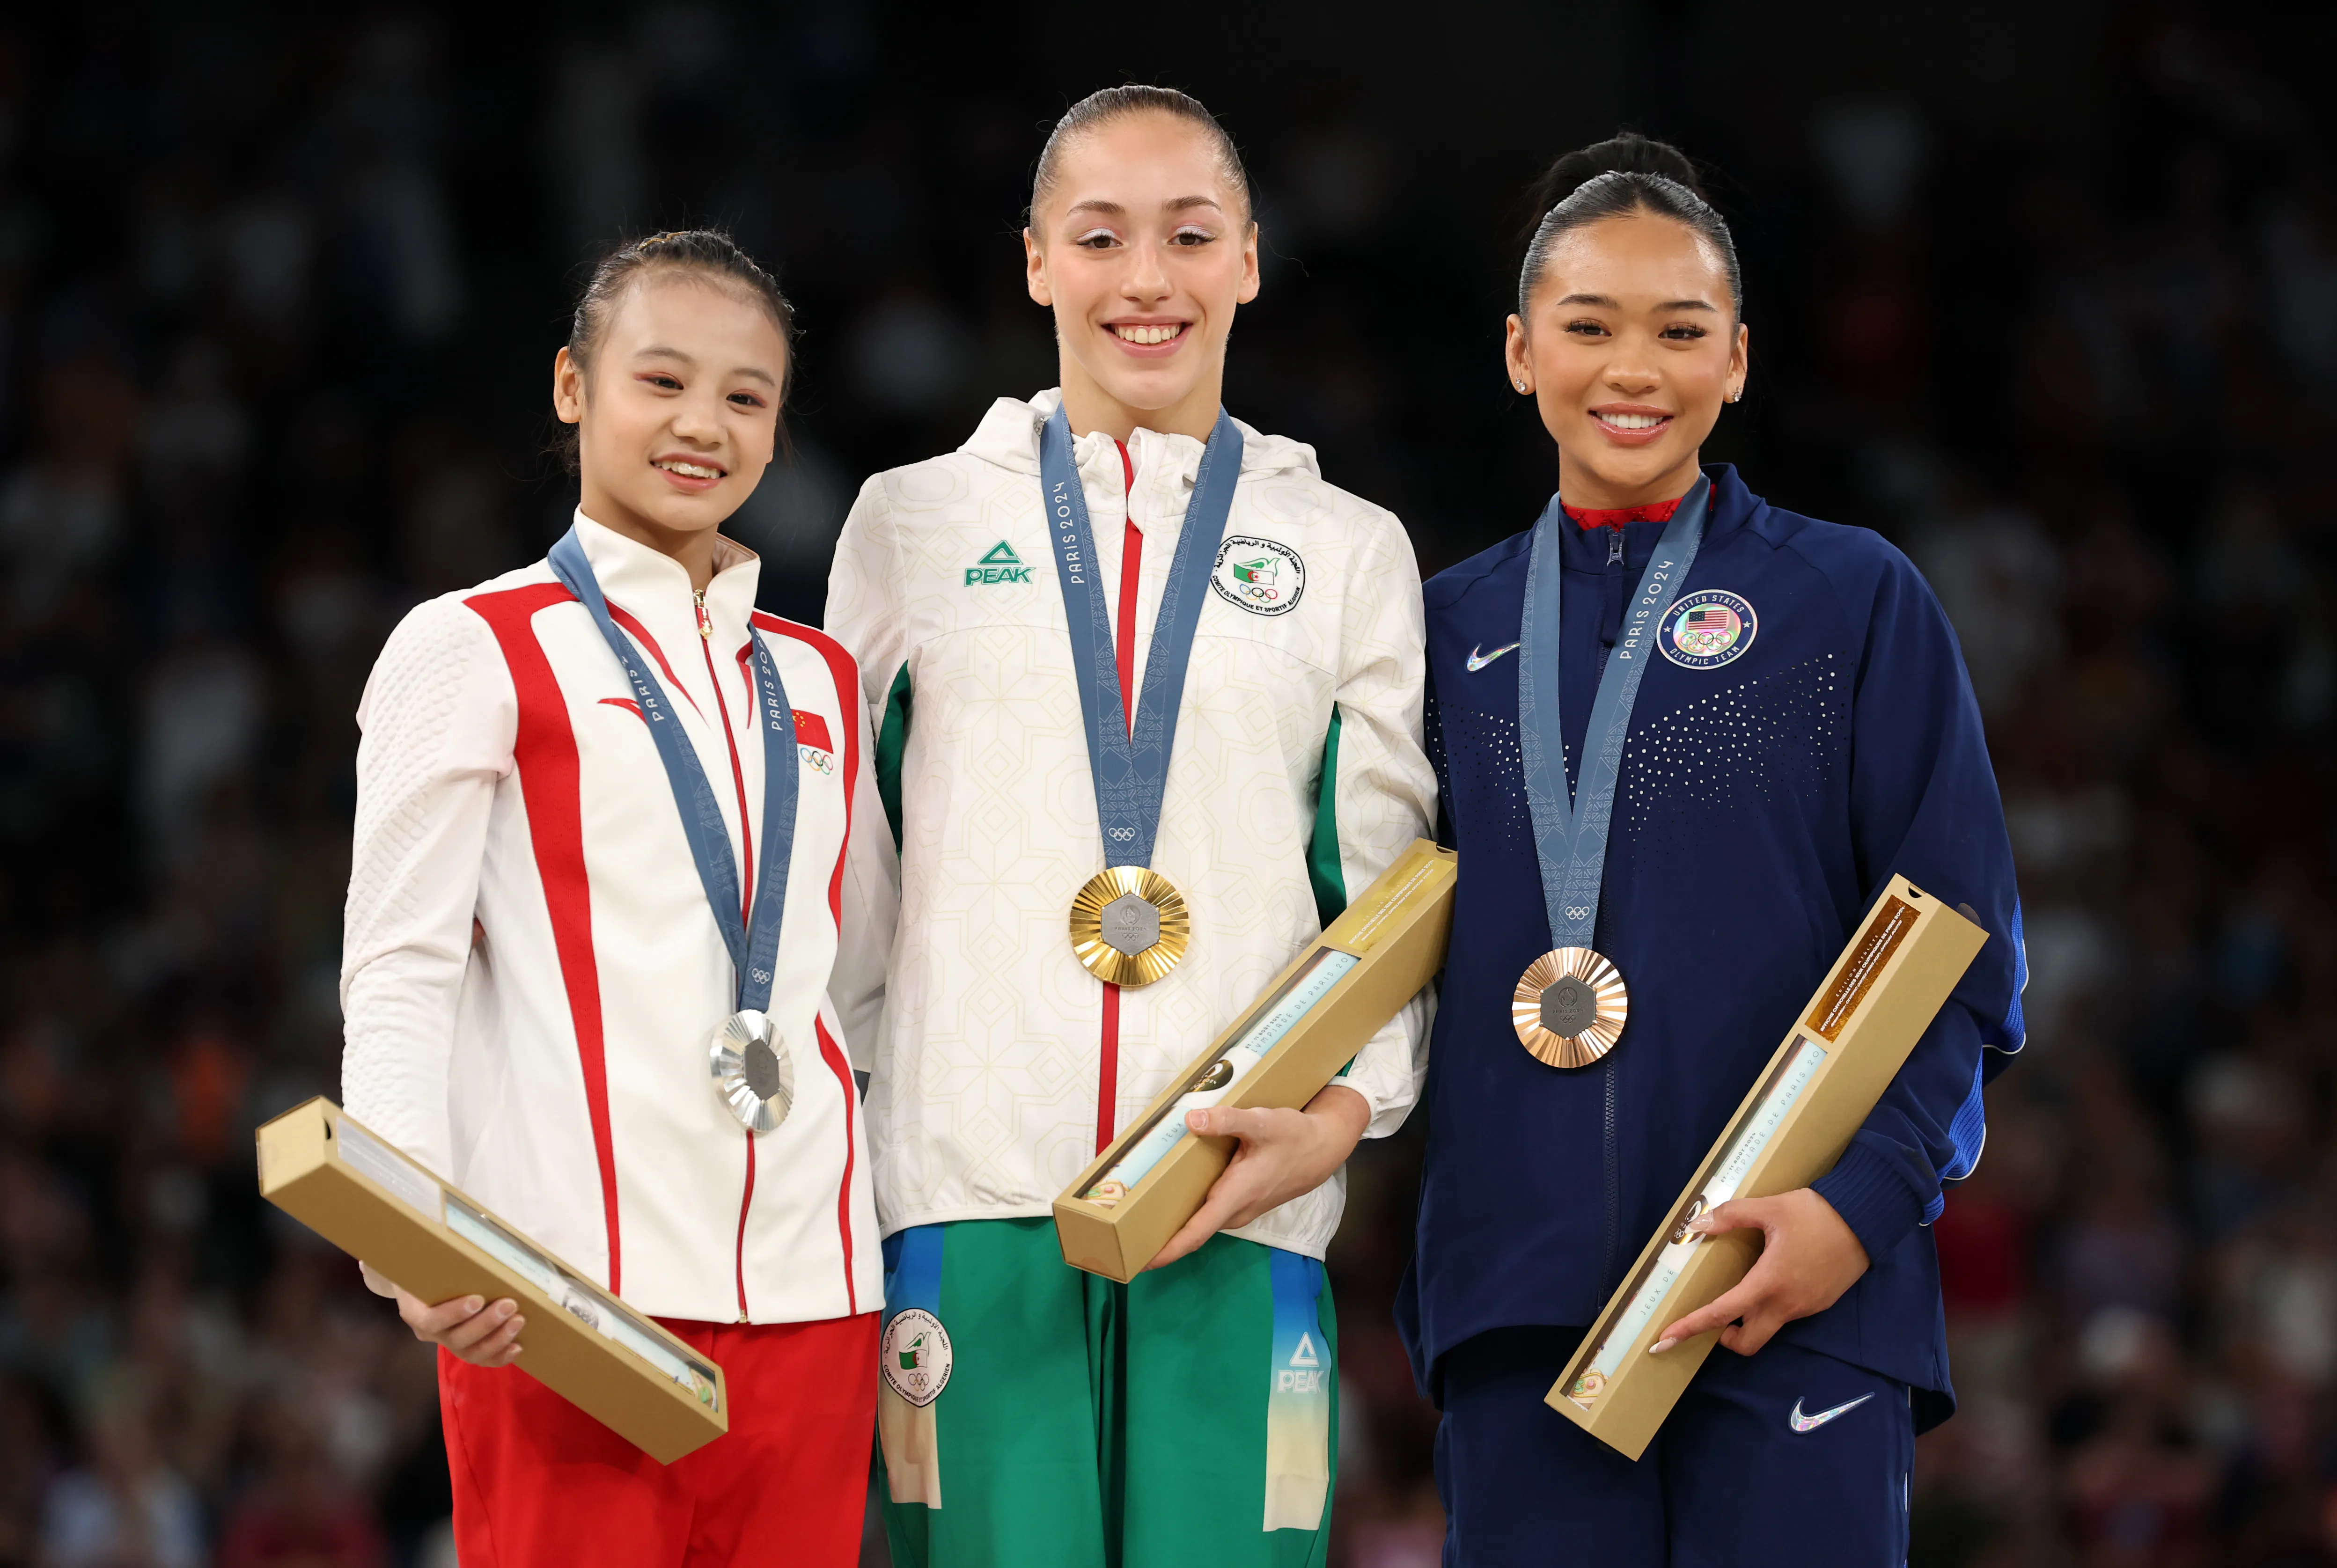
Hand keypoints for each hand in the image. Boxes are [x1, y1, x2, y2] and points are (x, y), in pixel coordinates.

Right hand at [360, 1261, 525, 1366]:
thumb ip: (440, 1255)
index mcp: (414, 1311)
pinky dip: (499, 1356)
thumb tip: (465, 1230)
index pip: (430, 1321)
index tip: (477, 1299)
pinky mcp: (463, 1347)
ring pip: (470, 1352)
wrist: (417, 1283)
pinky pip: (480, 1359)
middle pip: (456, 1338)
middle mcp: (429, 1332)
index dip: (453, 1314)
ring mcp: (446, 1342)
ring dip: (497, 1339)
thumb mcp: (424, 1259)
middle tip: (510, 1305)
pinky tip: (517, 1346)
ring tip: (518, 1320)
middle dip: (486, 1324)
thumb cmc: (425, 1267)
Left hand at [1146, 1084, 1370, 1269]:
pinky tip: (1170, 1198)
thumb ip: (1226, 1120)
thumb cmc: (1293, 1137)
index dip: (1167, 1249)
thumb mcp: (1262, 1122)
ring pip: (1200, 1223)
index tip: (1141, 1262)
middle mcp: (1235, 1210)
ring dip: (1173, 1226)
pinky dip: (1188, 1213)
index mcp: (1234, 1196)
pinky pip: (1208, 1214)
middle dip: (1160, 1239)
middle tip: (1124, 1236)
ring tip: (1138, 1218)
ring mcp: (1239, 1210)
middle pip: (1191, 1233)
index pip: (1196, 1233)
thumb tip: (1191, 1120)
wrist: (1322, 1148)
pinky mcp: (1241, 1203)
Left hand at [1648, 1188, 1868, 1356]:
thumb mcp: (1770, 1208)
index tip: (1666, 1339)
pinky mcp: (1821, 1303)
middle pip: (1749, 1342)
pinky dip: (1773, 1306)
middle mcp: (1786, 1304)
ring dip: (1751, 1319)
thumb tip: (1698, 1225)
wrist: (1866, 1219)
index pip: (1722, 1313)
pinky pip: (1789, 1314)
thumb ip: (1731, 1216)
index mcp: (1768, 1283)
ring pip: (1770, 1327)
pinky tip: (1774, 1279)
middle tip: (1715, 1320)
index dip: (1691, 1326)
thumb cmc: (1815, 1214)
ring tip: (1745, 1289)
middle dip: (1727, 1339)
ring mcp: (1806, 1307)